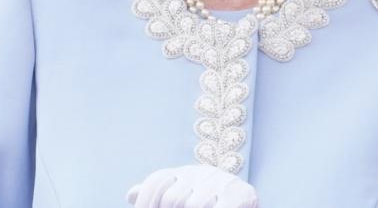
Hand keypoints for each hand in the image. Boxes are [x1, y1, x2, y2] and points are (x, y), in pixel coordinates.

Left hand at [126, 164, 257, 207]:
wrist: (246, 198)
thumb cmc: (210, 201)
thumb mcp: (184, 194)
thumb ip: (160, 193)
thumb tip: (130, 195)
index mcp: (184, 173)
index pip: (157, 182)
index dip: (145, 202)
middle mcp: (201, 173)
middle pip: (172, 198)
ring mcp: (221, 182)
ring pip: (194, 205)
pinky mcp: (240, 195)